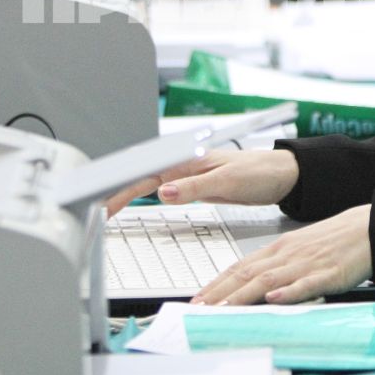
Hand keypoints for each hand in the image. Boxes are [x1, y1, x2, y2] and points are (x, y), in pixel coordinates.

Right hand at [102, 148, 299, 217]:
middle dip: (113, 193)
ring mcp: (185, 176)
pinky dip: (141, 198)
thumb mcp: (227, 181)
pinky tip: (132, 204)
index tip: (102, 205)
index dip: (119, 190)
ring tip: (102, 211)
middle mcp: (181, 165)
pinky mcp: (192, 186)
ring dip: (124, 195)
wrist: (281, 174)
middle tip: (93, 214)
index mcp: (185, 160)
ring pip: (145, 184)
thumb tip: (162, 193)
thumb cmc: (259, 172)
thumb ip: (194, 187)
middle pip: (138, 179)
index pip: (144, 175)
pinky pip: (159, 191)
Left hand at [193, 204, 370, 304]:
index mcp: (277, 249)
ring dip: (243, 295)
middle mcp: (286, 256)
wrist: (366, 228)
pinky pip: (305, 284)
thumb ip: (274, 267)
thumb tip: (251, 288)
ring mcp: (305, 264)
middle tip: (199, 309)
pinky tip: (275, 298)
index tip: (197, 300)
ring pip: (268, 280)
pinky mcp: (328, 274)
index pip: (239, 268)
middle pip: (246, 275)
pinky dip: (288, 291)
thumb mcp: (296, 250)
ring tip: (224, 308)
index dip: (216, 284)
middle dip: (220, 294)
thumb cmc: (331, 242)